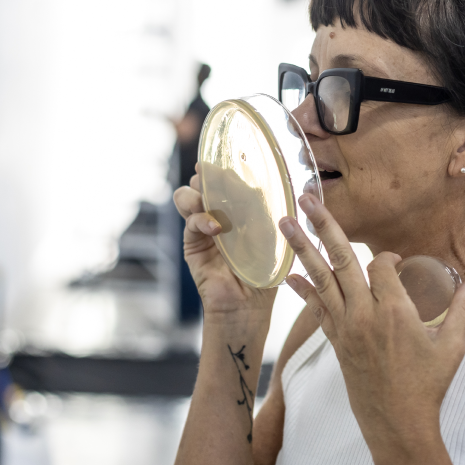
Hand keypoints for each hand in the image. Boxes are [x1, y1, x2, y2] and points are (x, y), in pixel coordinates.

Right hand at [173, 164, 276, 317]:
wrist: (248, 305)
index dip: (228, 168)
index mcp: (240, 209)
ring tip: (208, 197)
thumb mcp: (273, 237)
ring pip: (188, 196)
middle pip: (206, 182)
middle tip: (215, 174)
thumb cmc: (266, 272)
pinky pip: (190, 221)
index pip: (230, 180)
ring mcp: (203, 227)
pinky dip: (200, 219)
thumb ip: (269, 213)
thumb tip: (276, 187)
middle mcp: (219, 214)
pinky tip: (215, 228)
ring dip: (197, 191)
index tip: (233, 158)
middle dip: (209, 174)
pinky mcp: (192, 243)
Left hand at [279, 193, 464, 449]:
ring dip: (302, 249)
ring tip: (285, 222)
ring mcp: (346, 327)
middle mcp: (365, 314)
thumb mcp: (452, 346)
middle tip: (306, 198)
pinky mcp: (336, 342)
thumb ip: (462, 308)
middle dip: (323, 226)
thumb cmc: (428, 387)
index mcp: (396, 311)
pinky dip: (302, 290)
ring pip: (321, 278)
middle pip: (341, 259)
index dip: (387, 257)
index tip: (395, 262)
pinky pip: (316, 308)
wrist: (397, 425)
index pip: (381, 266)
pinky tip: (288, 274)